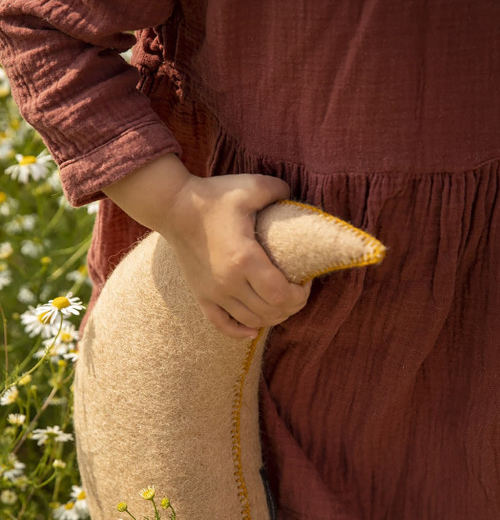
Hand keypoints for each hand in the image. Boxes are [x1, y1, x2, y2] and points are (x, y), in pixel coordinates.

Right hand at [104, 154, 310, 338]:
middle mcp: (229, 282)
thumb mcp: (250, 187)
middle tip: (298, 292)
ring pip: (251, 321)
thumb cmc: (214, 196)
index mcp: (245, 259)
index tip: (306, 281)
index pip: (281, 295)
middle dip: (292, 306)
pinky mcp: (201, 295)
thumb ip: (279, 190)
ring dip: (272, 318)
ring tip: (281, 304)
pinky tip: (253, 330)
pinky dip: (240, 332)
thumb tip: (296, 197)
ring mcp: (213, 292)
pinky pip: (221, 324)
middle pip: (270, 312)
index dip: (300, 295)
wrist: (173, 207)